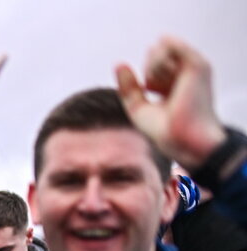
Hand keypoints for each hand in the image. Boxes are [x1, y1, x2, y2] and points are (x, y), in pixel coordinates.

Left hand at [115, 36, 225, 169]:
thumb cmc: (164, 131)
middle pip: (158, 52)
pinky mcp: (197, 65)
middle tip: (154, 89)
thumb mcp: (138, 107)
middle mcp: (188, 72)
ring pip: (164, 45)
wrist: (181, 139)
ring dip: (153, 64)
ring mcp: (193, 68)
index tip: (151, 92)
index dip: (148, 76)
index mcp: (178, 82)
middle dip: (149, 68)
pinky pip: (170, 45)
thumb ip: (128, 86)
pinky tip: (157, 78)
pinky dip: (157, 60)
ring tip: (156, 85)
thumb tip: (118, 63)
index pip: (156, 62)